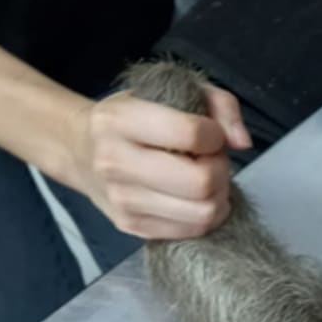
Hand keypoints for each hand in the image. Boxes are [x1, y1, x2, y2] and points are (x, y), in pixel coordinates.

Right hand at [65, 86, 251, 238]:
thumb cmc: (135, 116)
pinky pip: (191, 231)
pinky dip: (205, 215)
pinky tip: (195, 198)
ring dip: (218, 196)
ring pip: (201, 213)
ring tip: (206, 178)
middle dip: (221, 170)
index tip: (210, 134)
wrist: (79, 148)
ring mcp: (121, 199)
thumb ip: (220, 105)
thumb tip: (242, 142)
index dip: (216, 136)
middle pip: (201, 182)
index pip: (192, 134)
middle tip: (211, 160)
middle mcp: (114, 161)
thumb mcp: (174, 90)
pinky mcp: (130, 226)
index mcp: (120, 120)